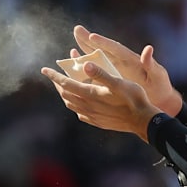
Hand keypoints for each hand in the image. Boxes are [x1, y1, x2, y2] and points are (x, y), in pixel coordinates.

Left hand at [41, 60, 161, 141]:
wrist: (142, 120)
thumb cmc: (133, 98)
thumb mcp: (118, 82)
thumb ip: (101, 73)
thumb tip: (85, 64)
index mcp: (90, 94)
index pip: (66, 84)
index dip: (54, 76)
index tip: (44, 69)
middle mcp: (88, 106)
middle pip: (66, 94)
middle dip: (58, 83)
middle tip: (55, 75)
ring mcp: (92, 116)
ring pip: (71, 104)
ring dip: (66, 94)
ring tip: (66, 86)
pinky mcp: (98, 121)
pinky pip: (80, 112)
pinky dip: (75, 104)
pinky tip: (80, 102)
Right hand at [70, 25, 182, 115]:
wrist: (159, 100)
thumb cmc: (160, 86)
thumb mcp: (158, 75)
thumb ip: (151, 64)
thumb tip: (148, 49)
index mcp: (131, 60)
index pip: (116, 49)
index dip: (104, 43)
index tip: (92, 36)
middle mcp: (120, 63)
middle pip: (102, 49)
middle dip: (89, 40)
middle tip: (77, 29)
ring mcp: (115, 71)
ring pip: (96, 60)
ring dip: (85, 54)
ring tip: (71, 49)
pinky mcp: (111, 81)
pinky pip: (96, 74)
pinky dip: (86, 71)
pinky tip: (76, 69)